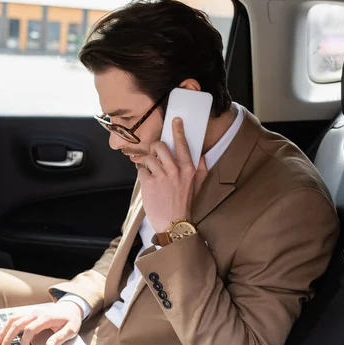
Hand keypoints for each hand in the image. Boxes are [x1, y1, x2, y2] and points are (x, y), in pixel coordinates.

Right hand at [0, 301, 82, 344]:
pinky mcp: (29, 312)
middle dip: (8, 337)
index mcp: (45, 318)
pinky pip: (15, 316)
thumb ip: (60, 338)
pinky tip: (3, 333)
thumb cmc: (70, 320)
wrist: (70, 307)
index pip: (30, 329)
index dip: (24, 342)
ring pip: (13, 319)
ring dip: (4, 330)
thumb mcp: (71, 330)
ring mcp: (32, 311)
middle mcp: (36, 313)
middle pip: (17, 323)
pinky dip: (7, 325)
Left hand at [138, 118, 207, 232]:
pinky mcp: (148, 183)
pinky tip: (149, 183)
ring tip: (153, 174)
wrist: (174, 223)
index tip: (175, 120)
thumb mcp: (198, 186)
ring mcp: (161, 176)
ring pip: (148, 158)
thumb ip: (201, 169)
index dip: (178, 130)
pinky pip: (141, 170)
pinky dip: (143, 175)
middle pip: (160, 146)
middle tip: (156, 155)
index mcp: (188, 169)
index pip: (182, 144)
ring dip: (149, 164)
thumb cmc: (185, 205)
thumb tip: (202, 155)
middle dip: (155, 148)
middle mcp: (175, 170)